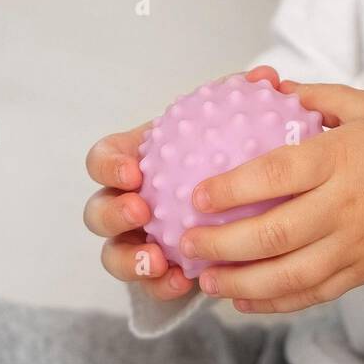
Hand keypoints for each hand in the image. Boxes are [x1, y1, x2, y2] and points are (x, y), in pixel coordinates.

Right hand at [83, 65, 283, 299]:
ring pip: (115, 255)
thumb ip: (241, 101)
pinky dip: (161, 285)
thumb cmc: (221, 153)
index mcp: (133, 162)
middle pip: (98, 211)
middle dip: (111, 213)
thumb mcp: (229, 125)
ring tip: (156, 260)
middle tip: (141, 211)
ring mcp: (135, 241)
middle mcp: (125, 202)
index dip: (109, 165)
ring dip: (129, 259)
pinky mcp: (155, 274)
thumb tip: (265, 78)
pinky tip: (182, 283)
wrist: (235, 203)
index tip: (134, 169)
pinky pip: (150, 285)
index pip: (103, 159)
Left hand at [181, 79, 363, 313]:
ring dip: (238, 282)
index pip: (275, 175)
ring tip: (205, 280)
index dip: (230, 188)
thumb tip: (269, 87)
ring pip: (288, 275)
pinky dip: (274, 302)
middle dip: (220, 243)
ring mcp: (354, 244)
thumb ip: (316, 99)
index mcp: (341, 159)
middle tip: (187, 242)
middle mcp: (345, 206)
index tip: (196, 195)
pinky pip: (313, 294)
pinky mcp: (363, 272)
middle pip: (272, 234)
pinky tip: (243, 299)